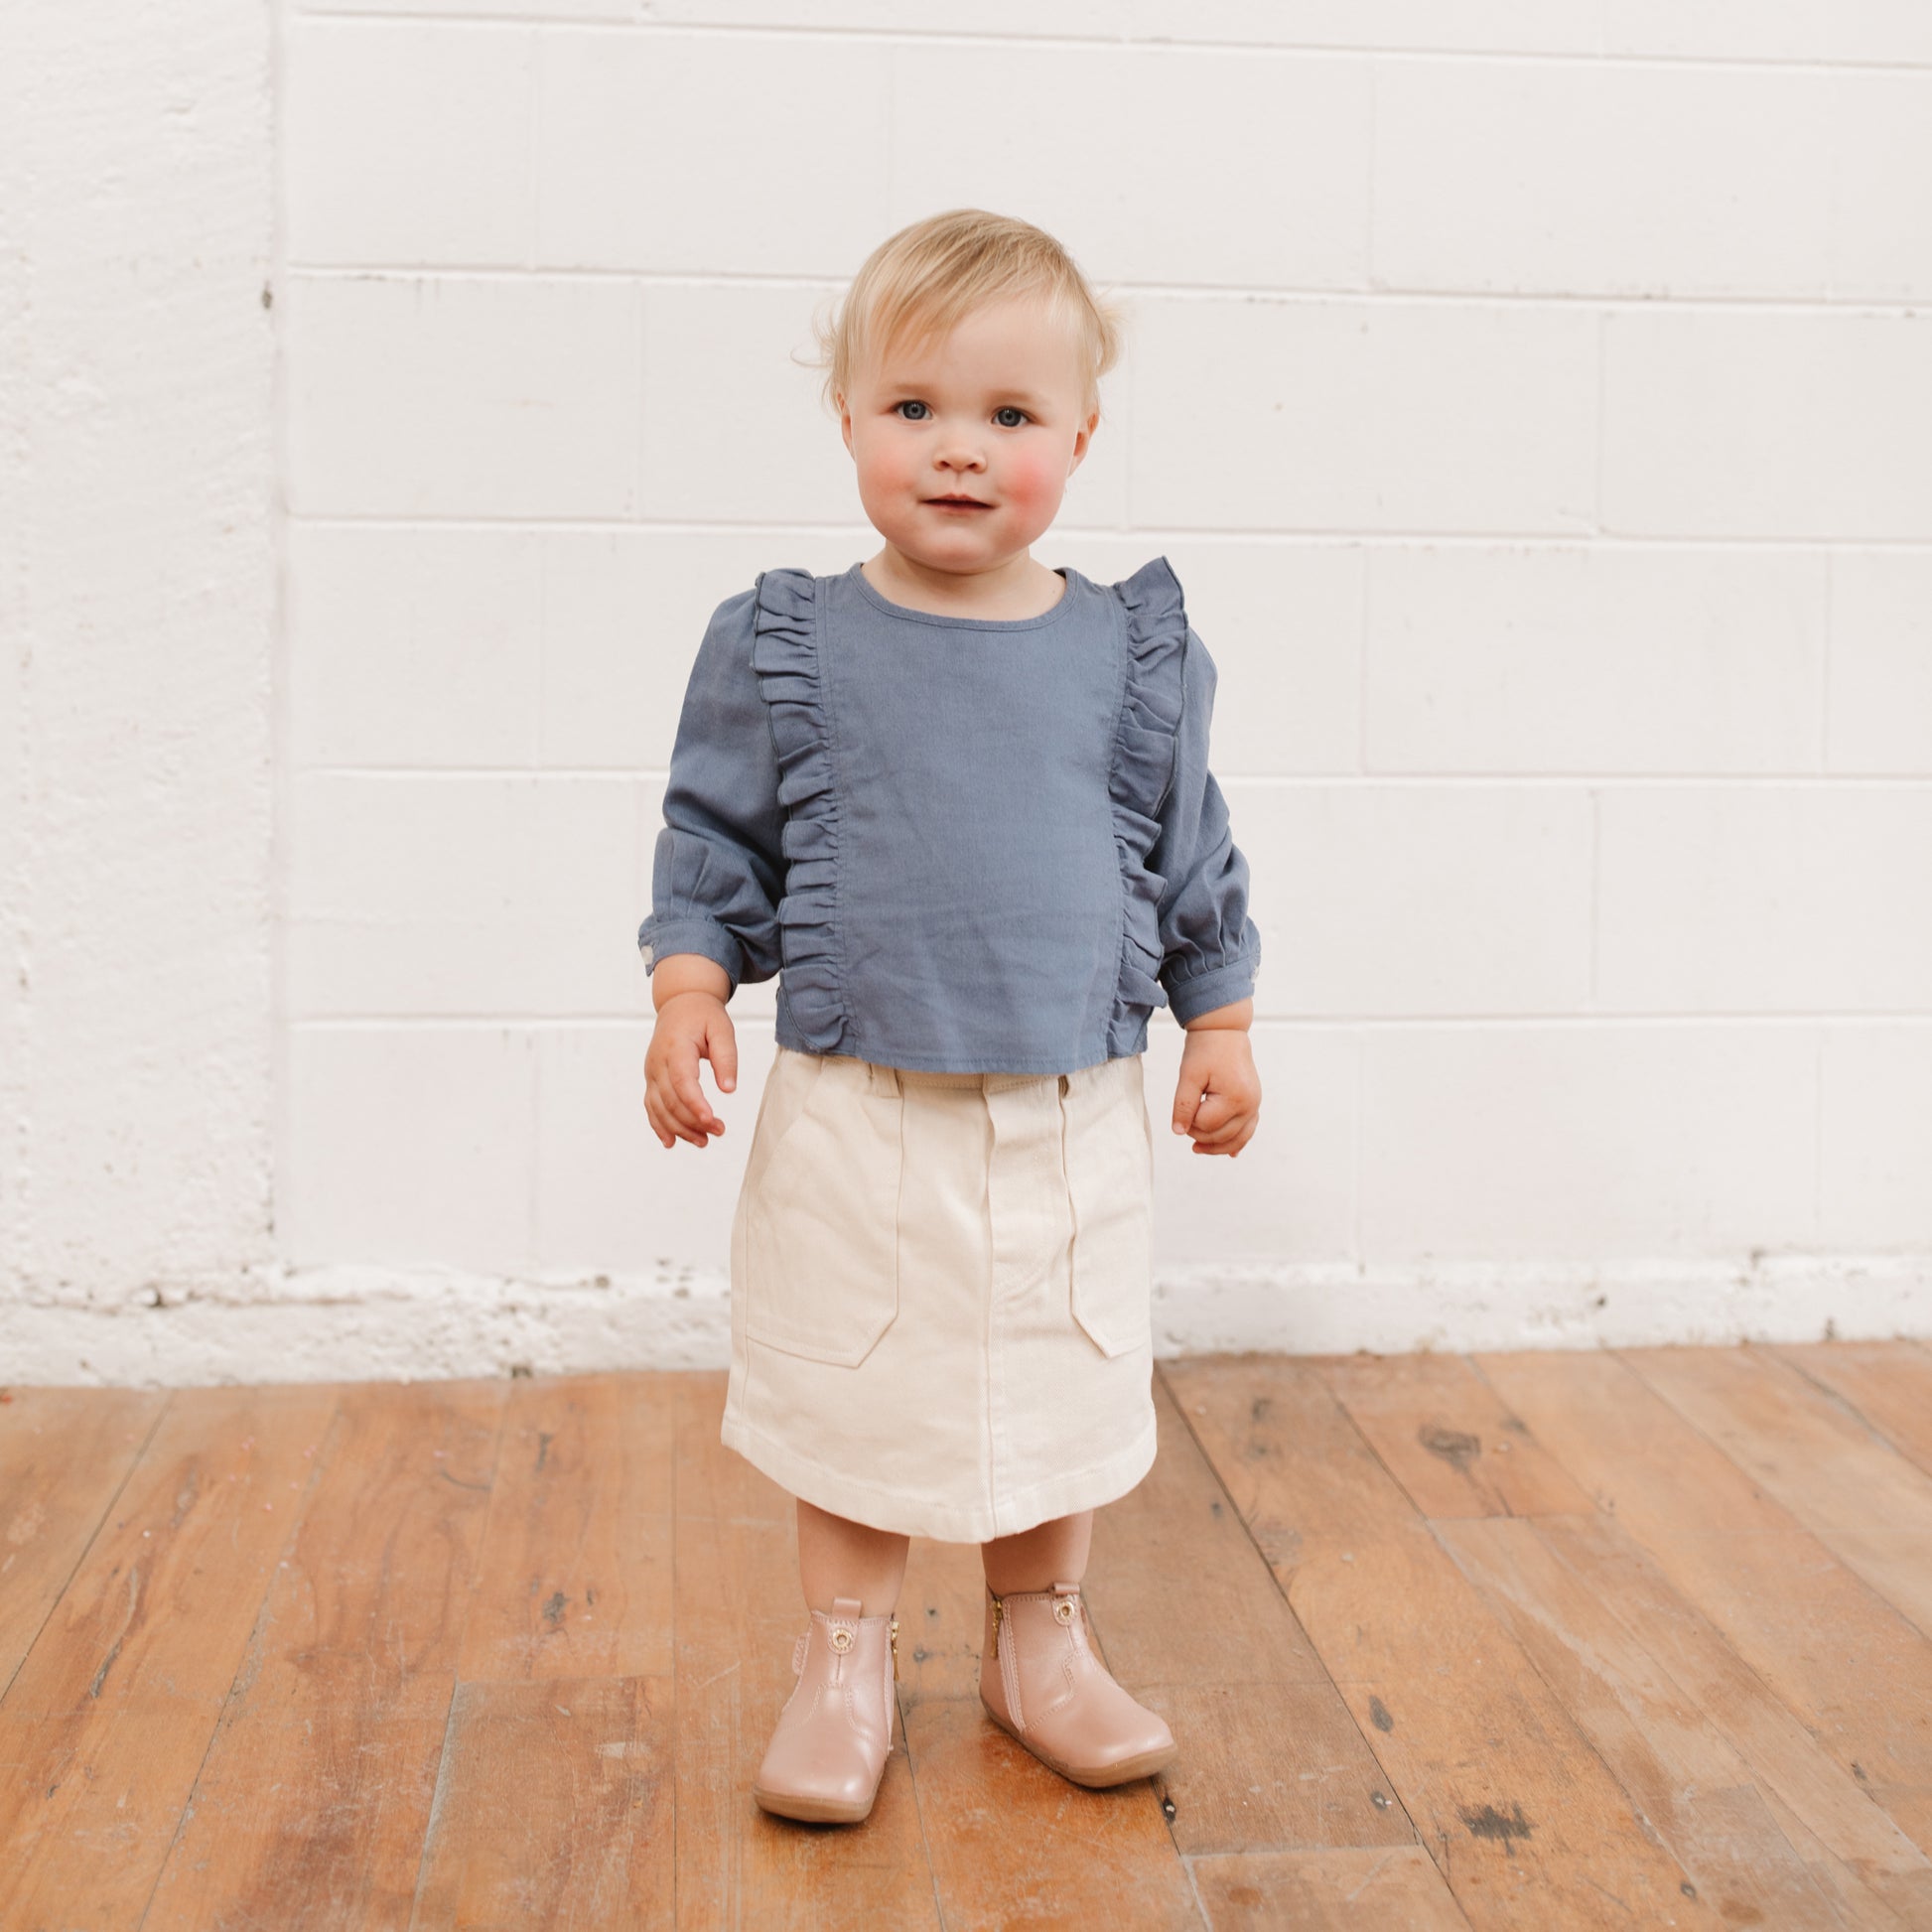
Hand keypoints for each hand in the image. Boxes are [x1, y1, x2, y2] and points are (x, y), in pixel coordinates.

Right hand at [645, 992, 736, 1148]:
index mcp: (676, 1047)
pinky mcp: (651, 1080)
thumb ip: (726, 1058)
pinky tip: (672, 1142)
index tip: (711, 1121)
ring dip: (679, 1129)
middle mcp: (658, 1062)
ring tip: (703, 1142)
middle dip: (693, 1121)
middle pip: (670, 1100)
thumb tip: (729, 1090)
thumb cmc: (703, 1016)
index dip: (695, 1104)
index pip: (682, 1081)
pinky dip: (659, 1126)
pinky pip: (651, 1106)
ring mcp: (651, 1072)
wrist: (680, 1004)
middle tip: (719, 1131)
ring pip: (659, 1108)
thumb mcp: (722, 1029)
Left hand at [1170, 1028, 1259, 1156]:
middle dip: (1199, 1134)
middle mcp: (1250, 1105)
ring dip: (1217, 1146)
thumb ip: (1184, 1105)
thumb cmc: (1206, 1050)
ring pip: (1237, 1139)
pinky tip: (1230, 1154)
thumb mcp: (1188, 1076)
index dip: (1189, 1122)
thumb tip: (1179, 1132)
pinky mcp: (1253, 1103)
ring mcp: (1254, 1105)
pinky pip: (1247, 1130)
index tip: (1180, 1108)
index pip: (1206, 1125)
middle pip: (1222, 1136)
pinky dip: (1236, 1141)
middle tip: (1183, 1123)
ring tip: (1196, 1148)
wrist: (1224, 1032)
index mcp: (1235, 1098)